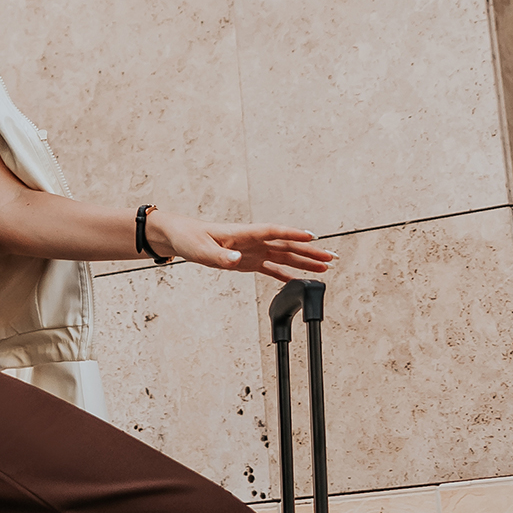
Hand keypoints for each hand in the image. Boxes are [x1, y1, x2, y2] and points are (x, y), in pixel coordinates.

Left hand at [148, 219, 335, 281]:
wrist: (180, 237)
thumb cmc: (190, 238)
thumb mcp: (202, 250)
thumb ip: (221, 257)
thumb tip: (237, 261)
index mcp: (244, 233)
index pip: (274, 232)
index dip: (293, 234)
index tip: (313, 237)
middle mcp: (253, 241)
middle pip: (287, 245)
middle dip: (311, 251)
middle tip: (332, 258)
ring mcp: (252, 250)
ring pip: (284, 256)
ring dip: (304, 262)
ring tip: (325, 267)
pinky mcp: (247, 261)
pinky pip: (271, 268)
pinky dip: (285, 274)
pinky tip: (298, 280)